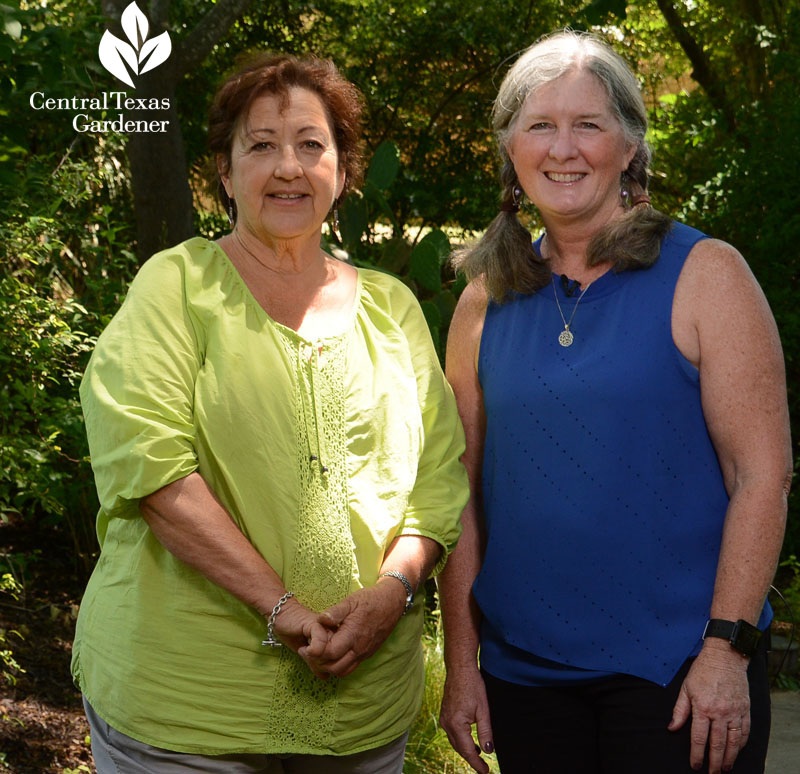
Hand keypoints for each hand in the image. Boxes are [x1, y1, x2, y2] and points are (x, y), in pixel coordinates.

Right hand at [271, 598, 337, 679]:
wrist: (282, 616)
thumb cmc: (294, 633)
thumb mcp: (306, 653)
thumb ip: (316, 663)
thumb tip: (326, 677)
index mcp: (335, 639)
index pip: (339, 661)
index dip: (326, 668)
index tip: (313, 664)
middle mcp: (334, 632)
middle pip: (335, 659)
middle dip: (320, 665)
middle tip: (307, 657)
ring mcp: (326, 627)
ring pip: (329, 653)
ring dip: (315, 658)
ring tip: (304, 652)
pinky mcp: (316, 624)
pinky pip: (321, 642)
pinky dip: (313, 650)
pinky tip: (303, 649)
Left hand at [301, 582, 405, 677]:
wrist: (392, 602)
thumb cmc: (370, 599)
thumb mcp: (351, 600)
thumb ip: (335, 612)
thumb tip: (320, 620)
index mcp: (353, 635)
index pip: (330, 653)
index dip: (314, 653)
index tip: (305, 646)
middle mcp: (360, 648)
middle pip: (335, 668)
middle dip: (319, 663)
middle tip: (308, 652)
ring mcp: (365, 653)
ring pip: (343, 671)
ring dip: (329, 667)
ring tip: (319, 654)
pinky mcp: (368, 653)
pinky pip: (351, 667)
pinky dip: (339, 665)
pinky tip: (333, 653)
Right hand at [439, 665, 493, 773]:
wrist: (460, 669)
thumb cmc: (473, 686)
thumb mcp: (483, 711)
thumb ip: (486, 733)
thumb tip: (489, 751)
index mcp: (456, 725)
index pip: (467, 751)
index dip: (477, 764)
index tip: (485, 772)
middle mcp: (447, 724)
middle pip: (459, 748)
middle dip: (471, 759)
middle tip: (483, 767)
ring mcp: (444, 719)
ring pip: (455, 741)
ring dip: (466, 749)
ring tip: (478, 755)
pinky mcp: (445, 714)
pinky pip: (452, 733)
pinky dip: (461, 740)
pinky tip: (470, 740)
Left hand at [668, 641, 750, 772]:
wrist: (725, 657)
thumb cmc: (702, 671)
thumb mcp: (686, 688)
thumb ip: (679, 710)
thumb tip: (672, 728)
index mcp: (702, 707)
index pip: (699, 738)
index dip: (696, 754)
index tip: (695, 765)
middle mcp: (720, 712)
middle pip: (717, 744)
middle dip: (714, 762)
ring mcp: (735, 712)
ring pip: (734, 742)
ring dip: (730, 758)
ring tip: (725, 768)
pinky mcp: (745, 709)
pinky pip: (745, 731)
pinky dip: (742, 744)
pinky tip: (737, 750)